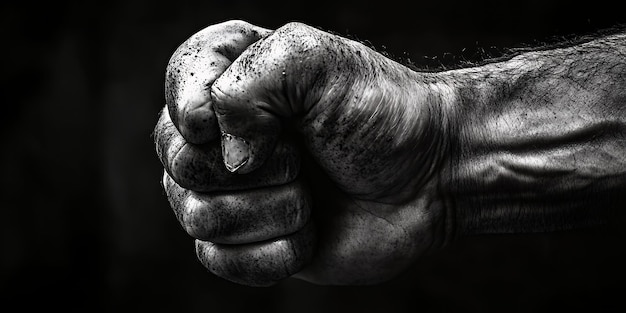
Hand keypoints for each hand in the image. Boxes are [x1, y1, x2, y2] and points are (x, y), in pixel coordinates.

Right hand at [154, 20, 450, 285]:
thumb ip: (247, 85)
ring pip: (197, 215)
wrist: (428, 179)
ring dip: (272, 209)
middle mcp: (222, 134)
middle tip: (302, 157)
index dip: (208, 111)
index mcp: (232, 75)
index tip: (272, 122)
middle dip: (254, 168)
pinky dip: (273, 252)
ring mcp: (231, 190)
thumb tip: (228, 160)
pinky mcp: (246, 241)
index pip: (178, 85)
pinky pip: (218, 260)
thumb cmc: (379, 112)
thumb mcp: (317, 64)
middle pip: (180, 161)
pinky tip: (310, 232)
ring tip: (311, 193)